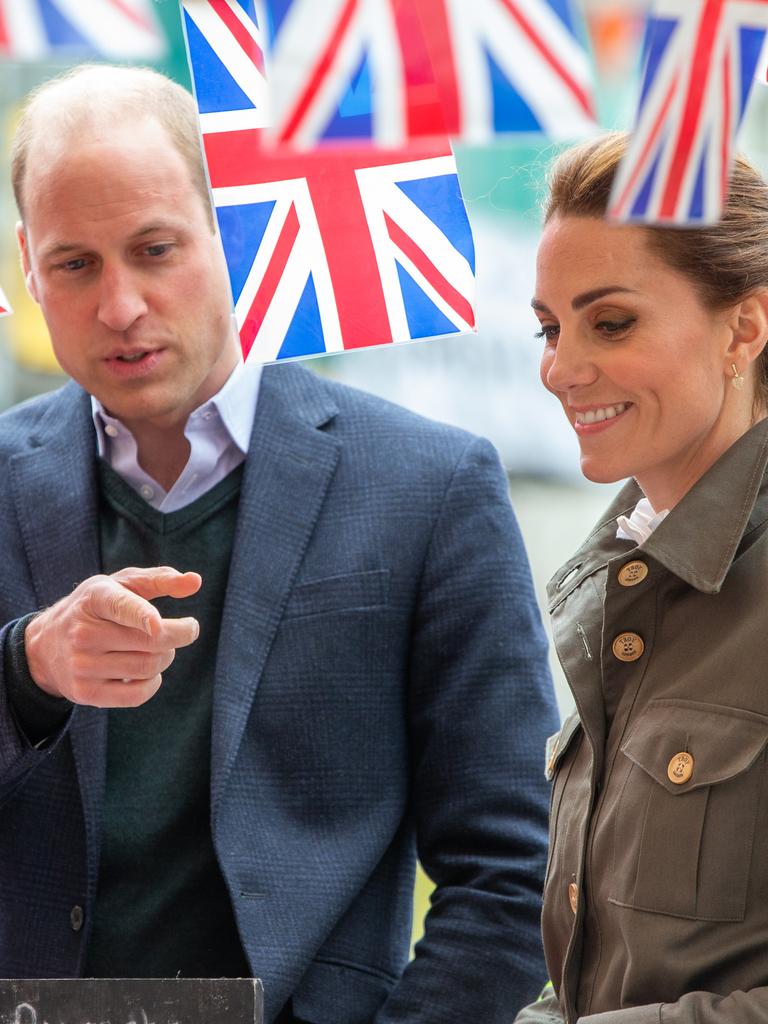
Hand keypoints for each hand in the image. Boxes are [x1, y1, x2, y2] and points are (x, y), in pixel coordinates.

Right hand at [24, 566, 200, 706]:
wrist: (45, 646)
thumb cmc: (97, 608)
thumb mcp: (120, 585)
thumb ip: (160, 579)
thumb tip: (195, 582)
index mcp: (95, 599)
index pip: (121, 607)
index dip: (142, 616)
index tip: (157, 625)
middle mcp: (84, 633)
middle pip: (151, 642)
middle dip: (181, 635)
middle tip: (187, 629)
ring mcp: (82, 666)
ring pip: (149, 667)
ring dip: (166, 657)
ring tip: (160, 648)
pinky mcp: (85, 693)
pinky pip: (138, 695)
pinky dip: (153, 683)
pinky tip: (147, 671)